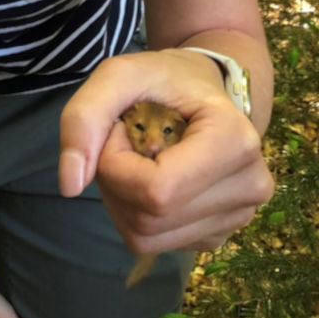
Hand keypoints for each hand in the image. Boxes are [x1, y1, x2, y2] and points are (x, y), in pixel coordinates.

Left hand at [58, 48, 273, 255]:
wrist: (205, 90)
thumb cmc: (165, 78)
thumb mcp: (119, 75)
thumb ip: (84, 117)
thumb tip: (69, 186)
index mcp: (235, 141)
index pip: (156, 190)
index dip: (117, 165)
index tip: (120, 128)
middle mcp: (249, 186)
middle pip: (148, 218)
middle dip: (116, 180)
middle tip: (126, 141)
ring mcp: (238, 217)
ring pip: (146, 236)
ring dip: (122, 199)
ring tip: (138, 158)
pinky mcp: (218, 235)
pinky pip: (154, 243)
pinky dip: (135, 212)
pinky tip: (151, 178)